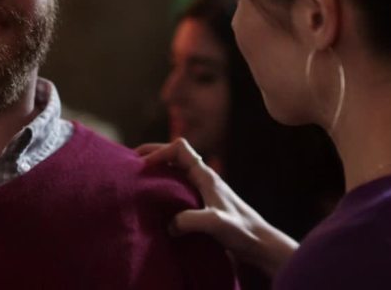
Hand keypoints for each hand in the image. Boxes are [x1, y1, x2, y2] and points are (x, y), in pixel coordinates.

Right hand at [136, 138, 298, 275]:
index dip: (160, 151)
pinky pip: (178, 188)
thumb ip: (191, 220)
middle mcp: (203, 178)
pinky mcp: (202, 204)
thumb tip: (169, 224)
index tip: (145, 165)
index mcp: (206, 176)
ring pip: (176, 171)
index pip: (180, 148)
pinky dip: (163, 187)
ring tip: (137, 178)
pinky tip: (155, 201)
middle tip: (130, 160)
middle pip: (175, 155)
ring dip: (157, 170)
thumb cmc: (242, 230)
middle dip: (153, 154)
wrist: (260, 243)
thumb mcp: (215, 223)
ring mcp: (202, 190)